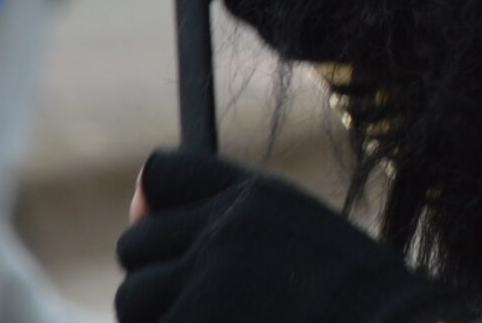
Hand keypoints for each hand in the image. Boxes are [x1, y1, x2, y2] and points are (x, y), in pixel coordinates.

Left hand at [117, 148, 464, 322]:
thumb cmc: (347, 300)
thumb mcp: (295, 236)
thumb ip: (222, 216)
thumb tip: (134, 202)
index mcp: (256, 197)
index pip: (162, 173)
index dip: (163, 209)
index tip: (183, 244)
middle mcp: (226, 230)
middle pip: (136, 242)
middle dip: (160, 277)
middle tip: (214, 304)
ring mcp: (206, 286)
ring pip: (134, 299)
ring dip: (164, 318)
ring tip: (227, 321)